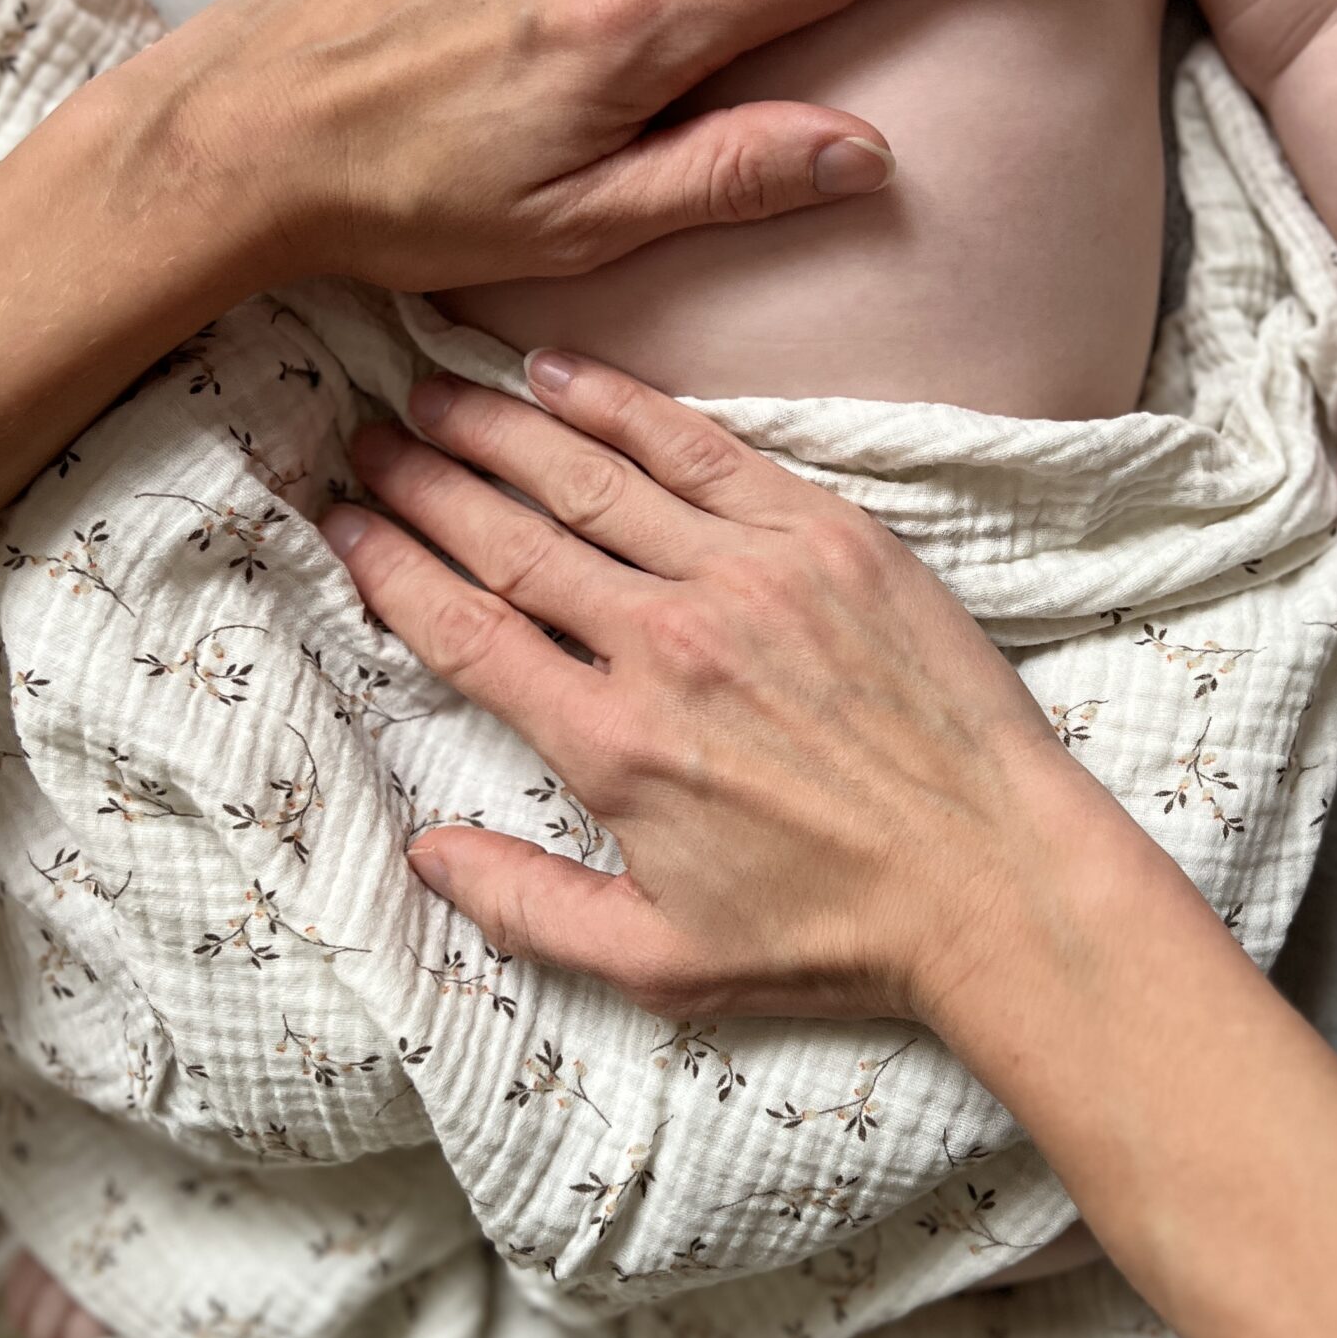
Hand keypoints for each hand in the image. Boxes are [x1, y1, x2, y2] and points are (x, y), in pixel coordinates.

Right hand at [317, 354, 1115, 1023]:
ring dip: (498, 427)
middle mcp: (667, 643)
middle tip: (365, 434)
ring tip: (430, 387)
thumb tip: (423, 855)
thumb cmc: (834, 932)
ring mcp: (749, 577)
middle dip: (423, 481)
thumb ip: (527, 906)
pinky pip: (701, 448)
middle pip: (510, 538)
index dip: (389, 568)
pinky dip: (622, 405)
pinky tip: (559, 373)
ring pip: (591, 478)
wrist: (996, 879)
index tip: (340, 522)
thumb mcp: (660, 964)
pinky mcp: (827, 536)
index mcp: (613, 745)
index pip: (465, 630)